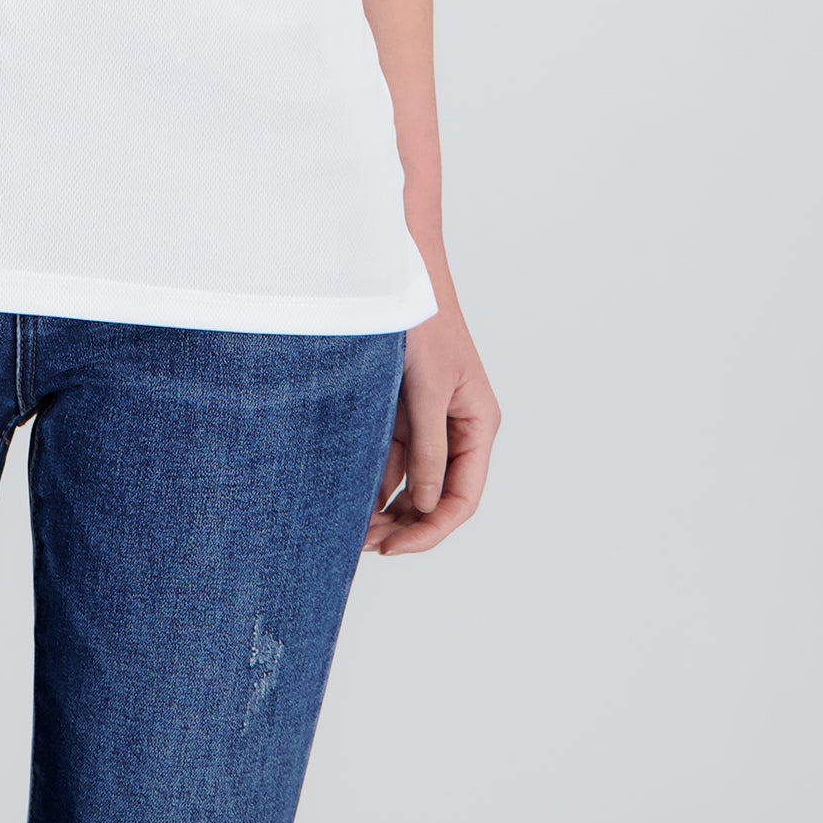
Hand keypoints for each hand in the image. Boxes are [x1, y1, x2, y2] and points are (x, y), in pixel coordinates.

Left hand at [363, 280, 499, 555]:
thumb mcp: (427, 388)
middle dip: (404, 525)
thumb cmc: (423, 322)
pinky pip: (390, 458)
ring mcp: (427, 422)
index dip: (431, 530)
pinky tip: (345, 497)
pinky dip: (372, 480)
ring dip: (384, 507)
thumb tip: (426, 504)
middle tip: (363, 546)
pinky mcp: (401, 411)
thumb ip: (428, 448)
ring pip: (410, 482)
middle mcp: (457, 429)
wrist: (396, 275)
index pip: (462, 497)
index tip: (394, 548)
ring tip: (347, 529)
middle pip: (436, 496)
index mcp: (477, 425)